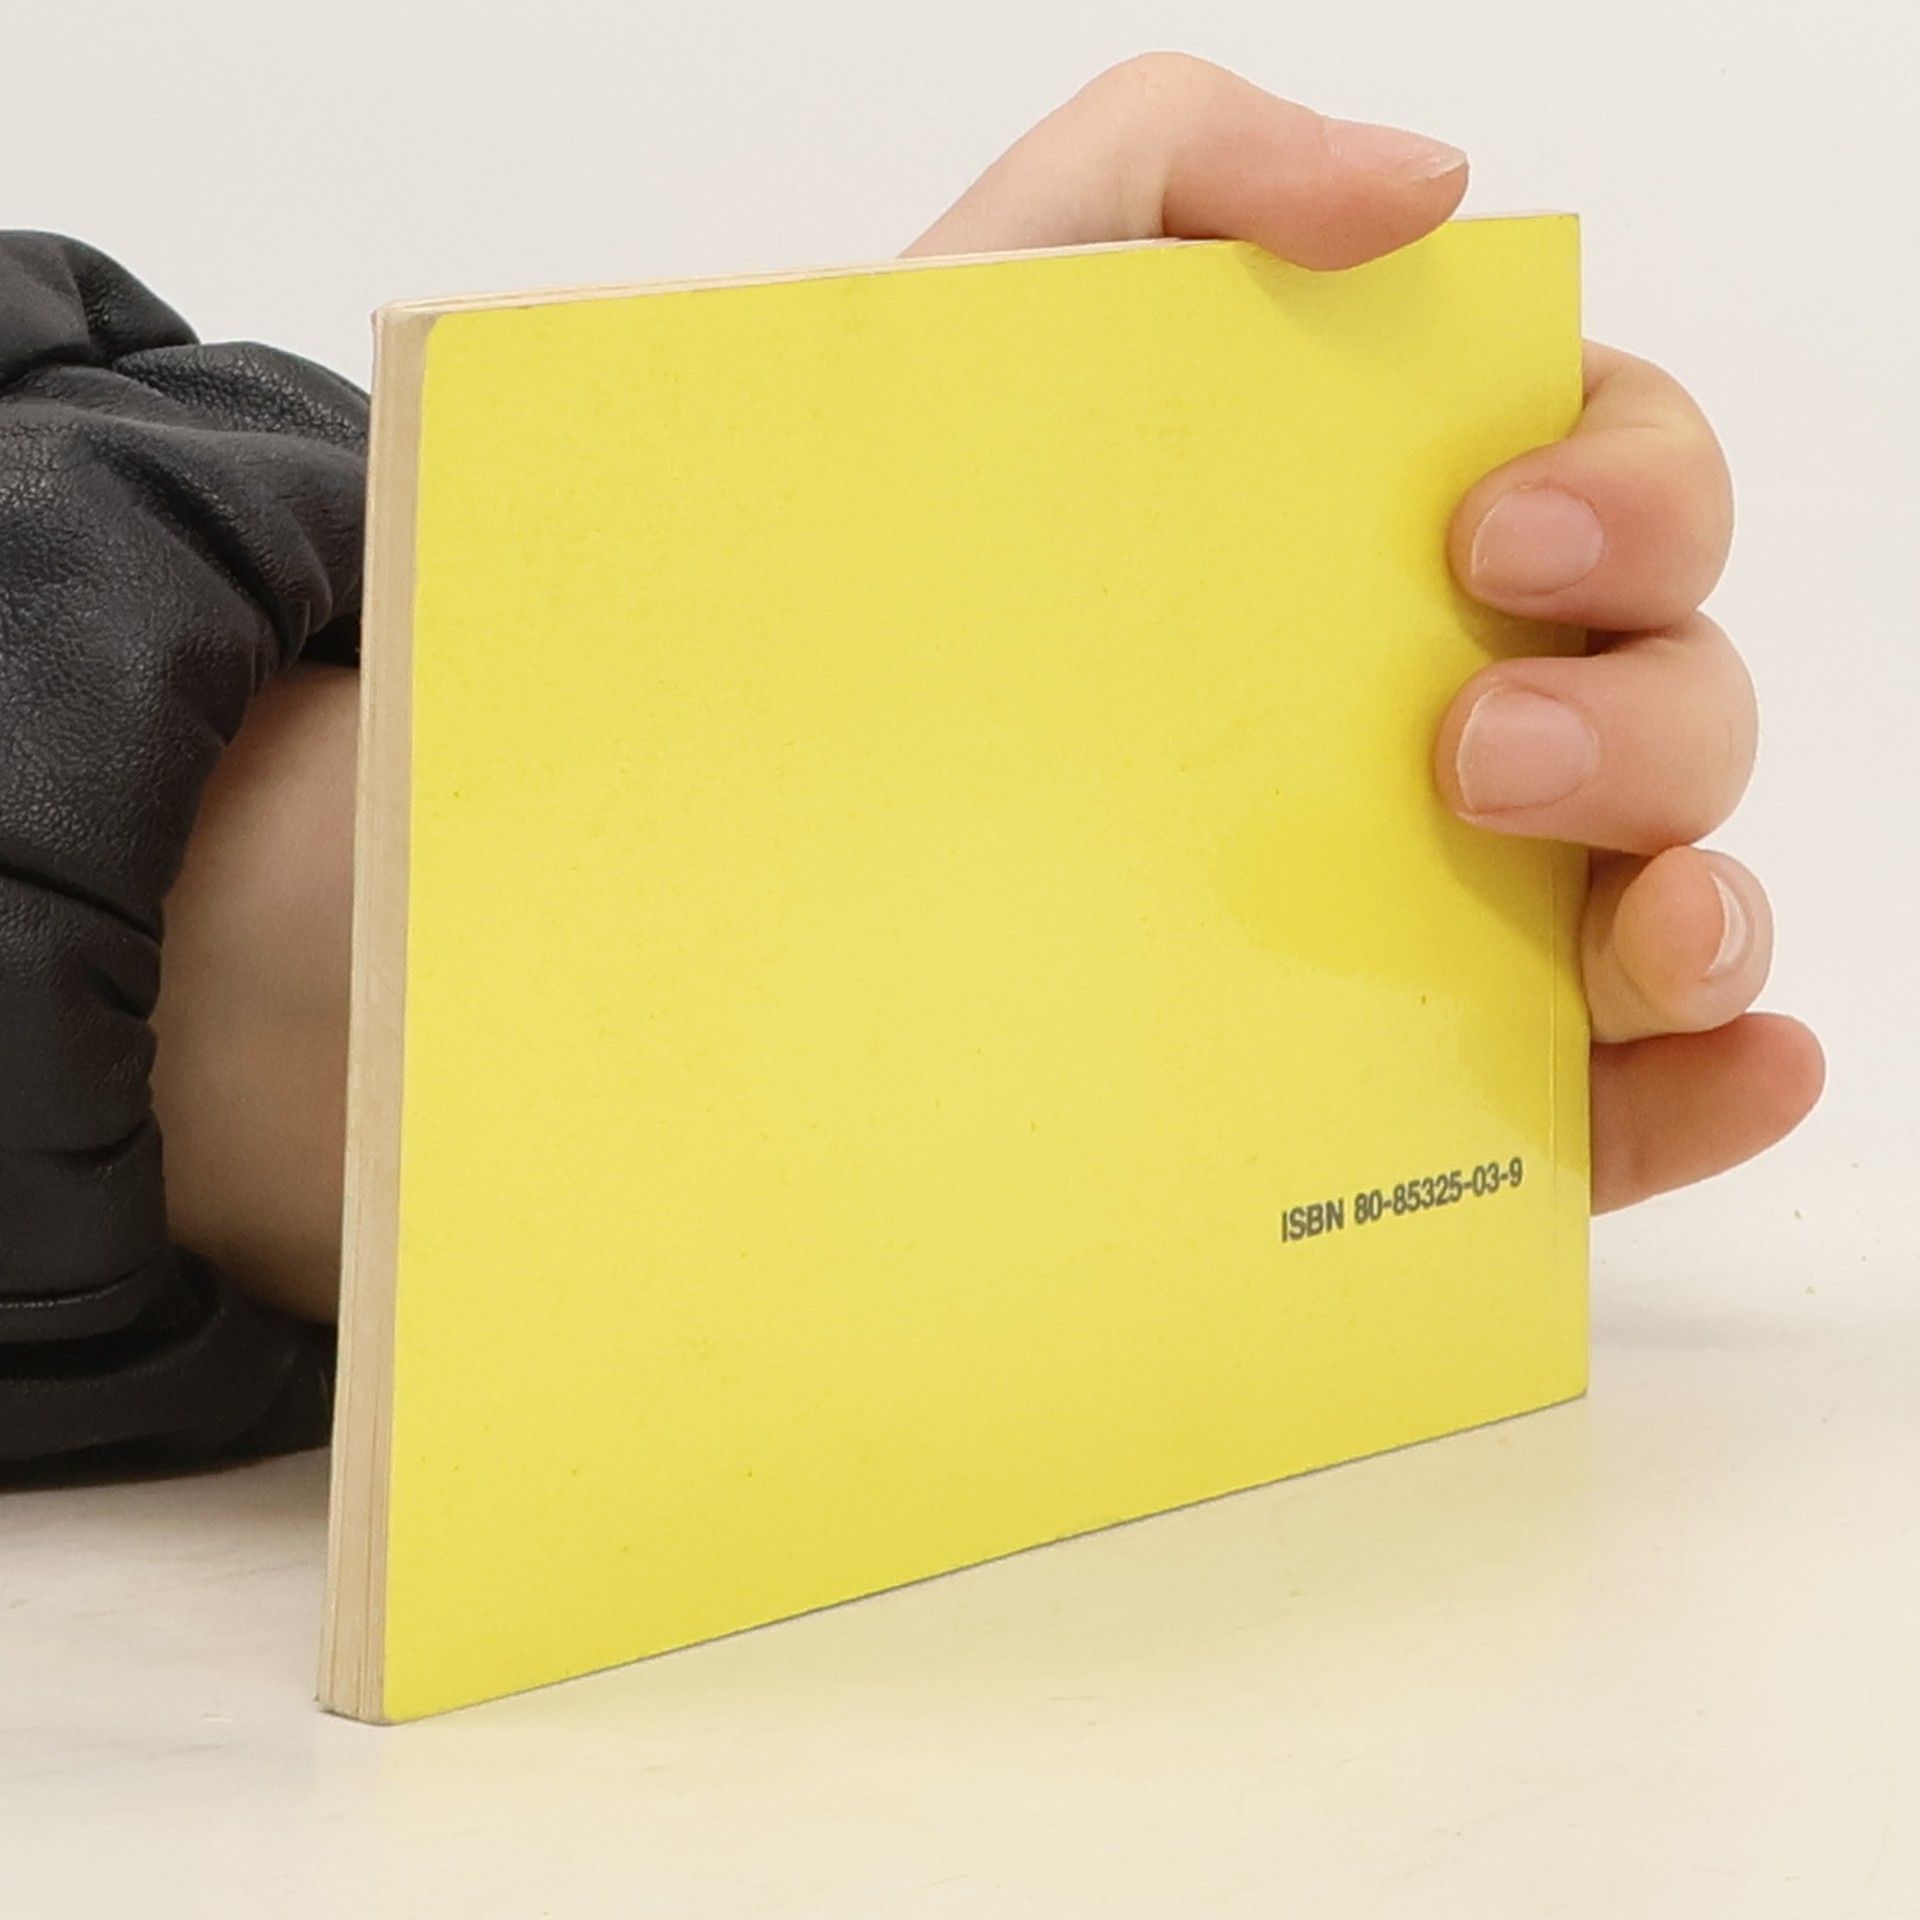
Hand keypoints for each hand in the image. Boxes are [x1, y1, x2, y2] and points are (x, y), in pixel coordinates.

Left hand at [901, 50, 1823, 1213]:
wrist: (763, 822)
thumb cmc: (882, 569)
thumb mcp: (989, 320)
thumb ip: (1180, 171)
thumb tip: (1424, 193)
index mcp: (1391, 550)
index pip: (1616, 481)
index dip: (1628, 488)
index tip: (1492, 536)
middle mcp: (1453, 718)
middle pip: (1674, 690)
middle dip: (1645, 712)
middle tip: (1475, 753)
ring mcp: (1452, 908)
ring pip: (1675, 890)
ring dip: (1703, 903)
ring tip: (1634, 930)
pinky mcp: (1429, 1075)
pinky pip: (1620, 1092)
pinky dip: (1711, 1079)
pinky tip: (1742, 1064)